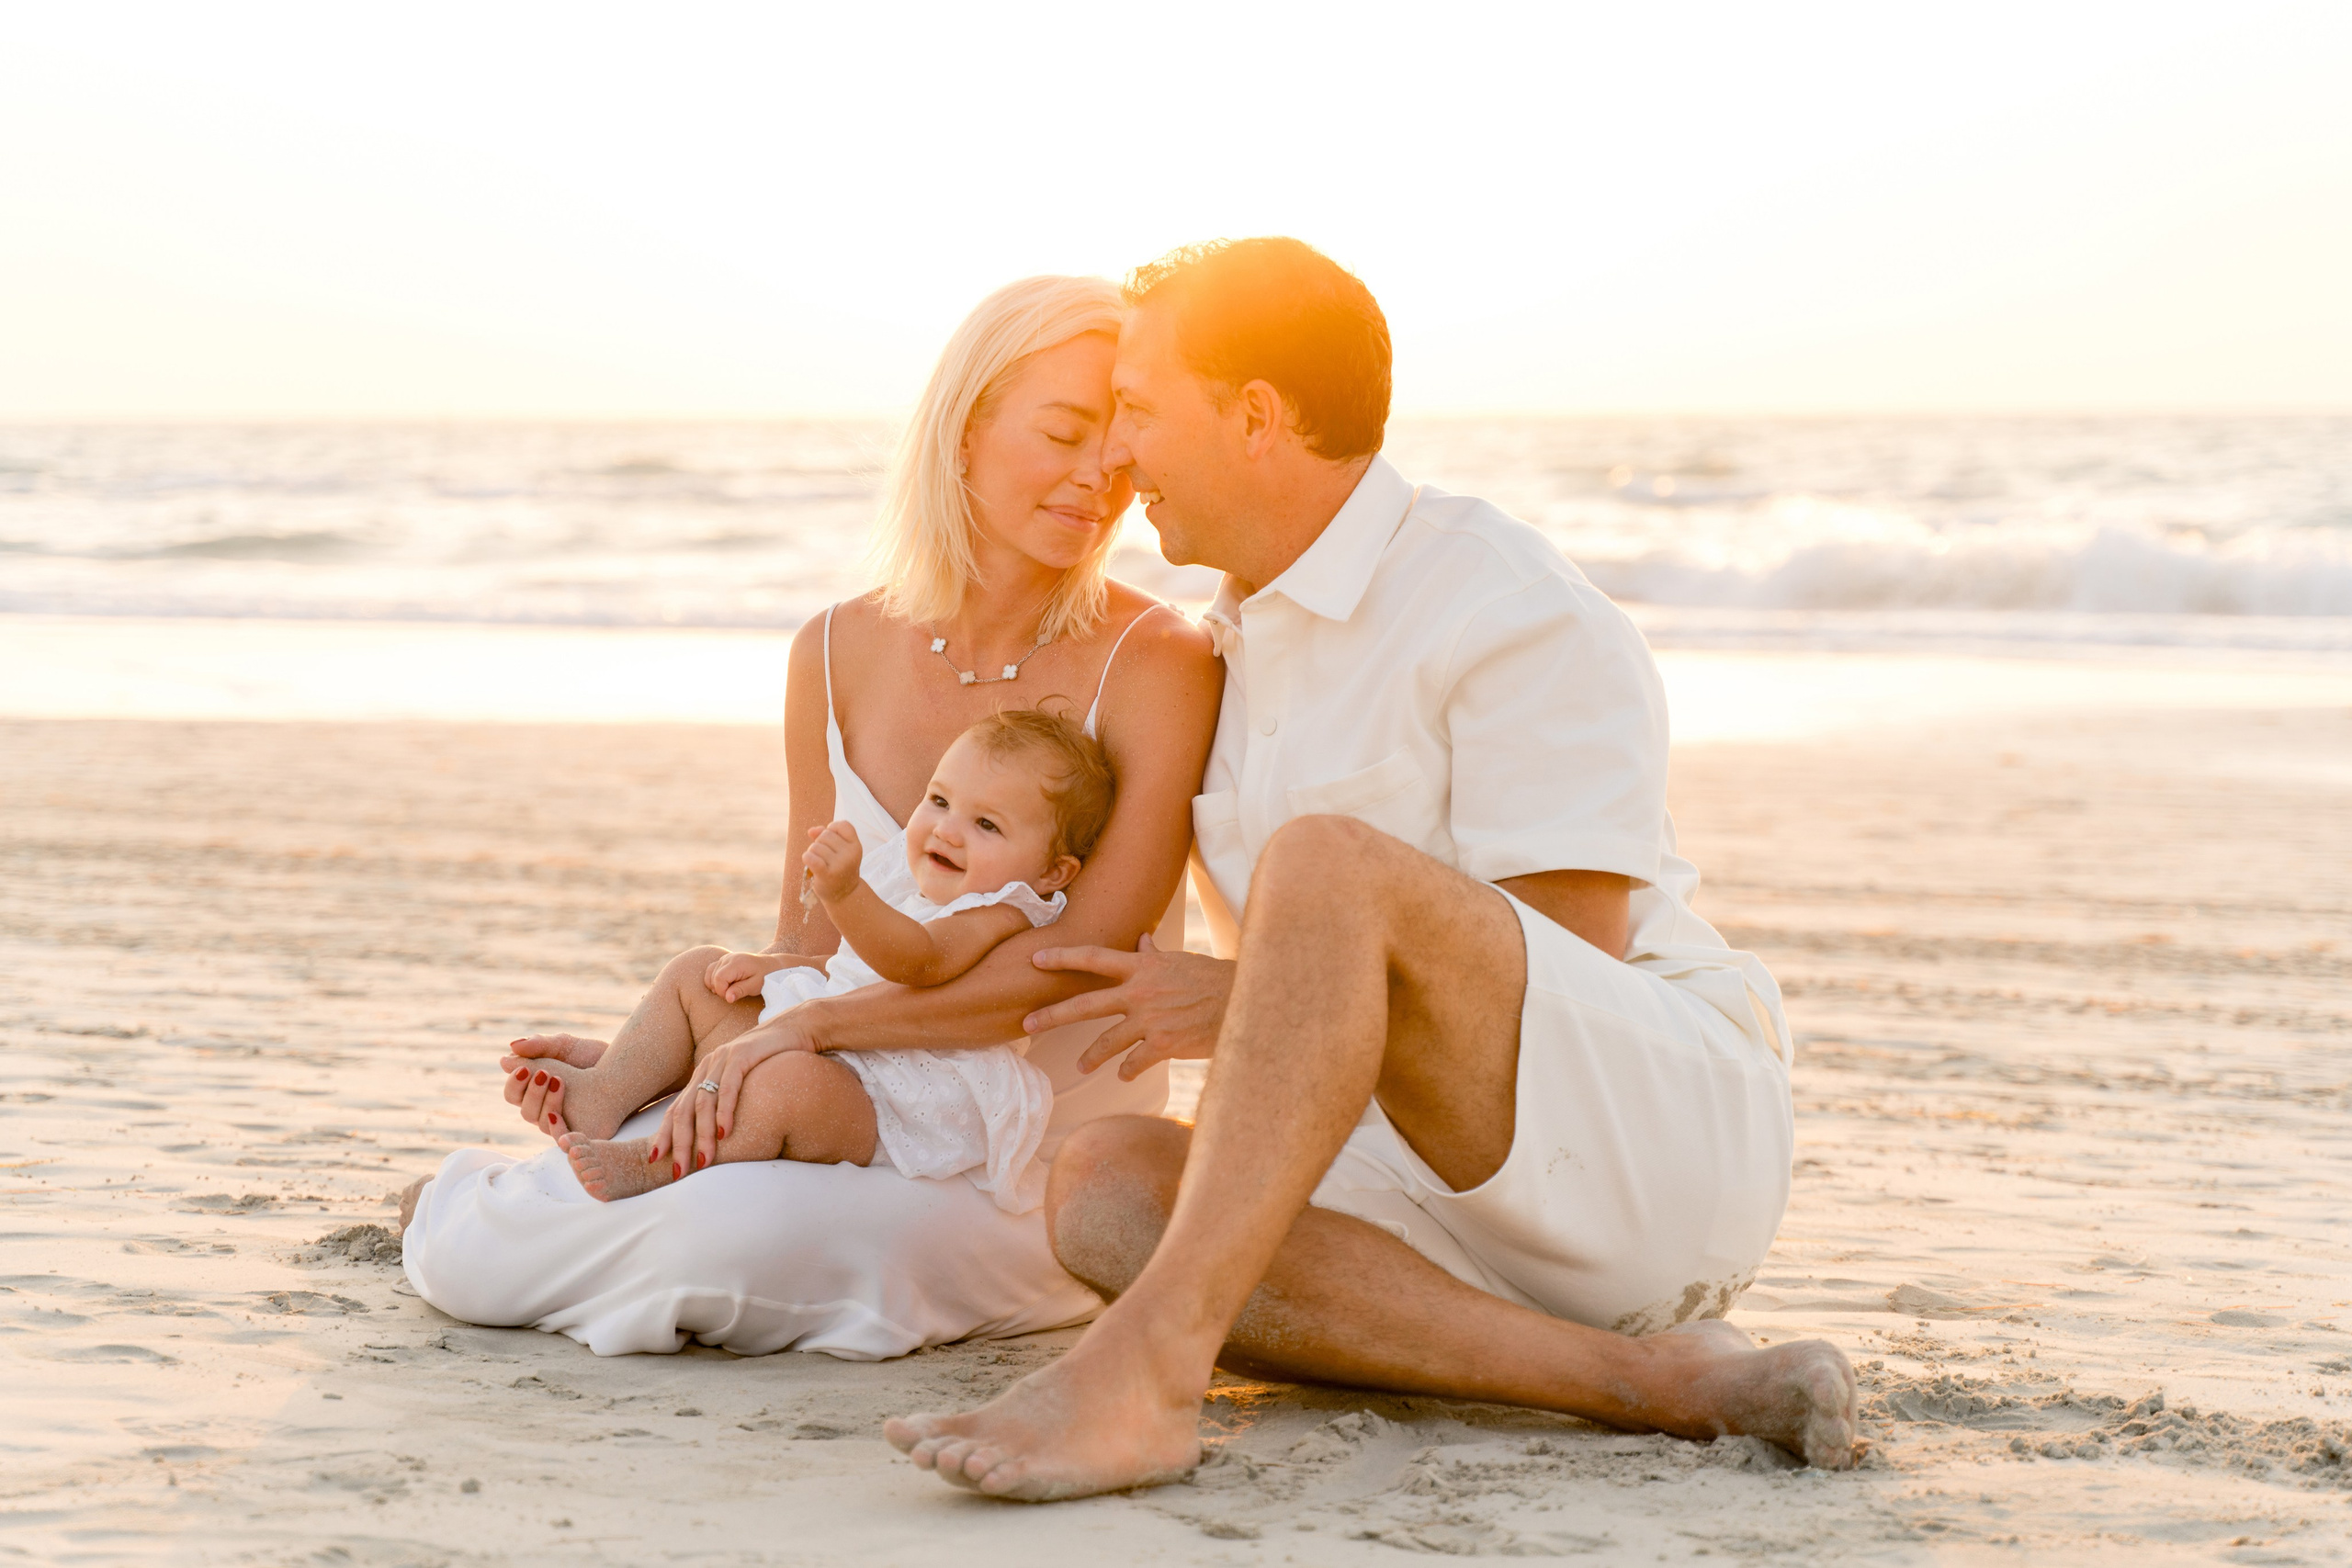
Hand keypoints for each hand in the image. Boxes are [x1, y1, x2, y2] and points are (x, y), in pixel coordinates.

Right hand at [499, 1034, 605, 1133]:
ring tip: (559, 1081)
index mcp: (536, 1089)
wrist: (624, 1065)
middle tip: (545, 1073)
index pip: (513, 1093)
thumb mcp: (564, 1045)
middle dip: (531, 1092)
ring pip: (541, 1123)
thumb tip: (505, 1058)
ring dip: (546, 1103)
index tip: (524, 1068)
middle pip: (524, 1110)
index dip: (514, 1083)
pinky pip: (561, 1137)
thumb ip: (538, 1046)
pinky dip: (557, 1127)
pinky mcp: (580, 1132)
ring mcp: (562, 1122)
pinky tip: (559, 1112)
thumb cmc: (591, 1055)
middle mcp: (545, 1108)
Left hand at [648, 1018, 817, 1176]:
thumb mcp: (744, 1082)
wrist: (797, 1028)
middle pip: (683, 1110)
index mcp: (703, 1074)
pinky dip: (724, 1111)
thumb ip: (727, 1101)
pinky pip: (728, 1087)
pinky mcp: (742, 1055)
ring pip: (703, 1102)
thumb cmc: (772, 1061)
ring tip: (704, 1160)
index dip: (664, 1135)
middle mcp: (707, 1066)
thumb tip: (719, 1135)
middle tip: (679, 1171)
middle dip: (679, 1143)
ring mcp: (723, 1059)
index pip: (676, 1109)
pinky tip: (724, 1132)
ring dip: (702, 1135)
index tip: (655, 1160)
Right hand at [702, 949, 785, 1003]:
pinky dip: (714, 980)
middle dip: (720, 990)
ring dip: (717, 985)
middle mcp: (728, 958)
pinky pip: (711, 971)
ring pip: (710, 974)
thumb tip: (727, 998)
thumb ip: (740, 991)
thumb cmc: (765, 977)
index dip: (722, 991)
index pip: (719, 978)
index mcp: (737, 963)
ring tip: (732, 988)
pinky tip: (726, 985)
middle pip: (713, 977)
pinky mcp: (724, 960)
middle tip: (734, 993)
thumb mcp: (756, 986)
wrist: (771, 965)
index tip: (731, 997)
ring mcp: (725, 958)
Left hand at [802, 820, 862, 902]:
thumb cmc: (839, 868)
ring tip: (819, 863)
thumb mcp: (839, 850)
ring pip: (815, 846)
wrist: (844, 895)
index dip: (833, 829)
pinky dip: (806, 858)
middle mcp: (850, 854)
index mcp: (856, 846)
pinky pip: (810, 858)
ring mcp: (840, 865)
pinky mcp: (827, 874)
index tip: (832, 840)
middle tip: (824, 856)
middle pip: (825, 835)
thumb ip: (826, 835)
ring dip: (812, 853)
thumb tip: (811, 831)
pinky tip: (809, 863)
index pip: (843, 825)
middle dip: (819, 843)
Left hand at [1024, 934, 1234, 1080]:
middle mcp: (1139, 992)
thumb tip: (1142, 939)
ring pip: (1106, 1042)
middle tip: (1026, 1024)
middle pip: (1085, 1003)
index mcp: (1141, 968)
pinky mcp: (1163, 1045)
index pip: (1093, 958)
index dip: (1062, 958)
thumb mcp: (1180, 961)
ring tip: (1080, 1066)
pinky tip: (1124, 1075)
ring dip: (1090, 1056)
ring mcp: (1149, 1020)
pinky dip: (1126, 1071)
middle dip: (1052, 1014)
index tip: (1035, 959)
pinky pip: (1134, 1063)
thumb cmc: (1212, 978)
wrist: (1242, 1001)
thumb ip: (1154, 955)